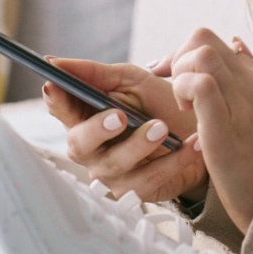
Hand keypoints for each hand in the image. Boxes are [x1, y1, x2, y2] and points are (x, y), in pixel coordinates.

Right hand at [42, 58, 207, 202]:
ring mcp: (112, 173)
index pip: (61, 109)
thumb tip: (54, 61)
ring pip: (116, 165)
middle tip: (121, 116)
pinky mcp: (137, 192)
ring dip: (140, 145)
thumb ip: (96, 73)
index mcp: (85, 117)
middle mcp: (92, 149)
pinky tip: (192, 144)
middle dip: (97, 129)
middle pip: (79, 144)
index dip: (55, 100)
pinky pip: (150, 180)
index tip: (54, 86)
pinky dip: (173, 160)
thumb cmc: (159, 104)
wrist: (198, 131)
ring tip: (163, 128)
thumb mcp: (132, 81)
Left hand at [161, 29, 252, 232]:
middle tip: (178, 93)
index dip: (188, 56)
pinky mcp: (226, 126)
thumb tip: (237, 44)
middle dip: (179, 58)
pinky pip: (201, 84)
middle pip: (203, 38)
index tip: (177, 80)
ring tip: (184, 104)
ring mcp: (245, 101)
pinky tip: (186, 112)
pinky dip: (184, 90)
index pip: (217, 42)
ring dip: (180, 73)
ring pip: (202, 54)